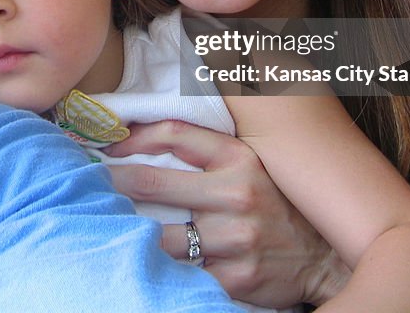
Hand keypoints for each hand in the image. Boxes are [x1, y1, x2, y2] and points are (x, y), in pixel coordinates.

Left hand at [105, 120, 350, 306]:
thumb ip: (204, 146)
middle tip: (86, 182)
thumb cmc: (275, 203)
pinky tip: (138, 261)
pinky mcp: (234, 278)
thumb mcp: (249, 163)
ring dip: (128, 230)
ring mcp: (235, 238)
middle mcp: (237, 194)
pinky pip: (181, 272)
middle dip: (112, 183)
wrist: (323, 257)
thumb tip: (142, 132)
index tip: (106, 145)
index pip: (173, 133)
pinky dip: (156, 267)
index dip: (131, 136)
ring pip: (159, 235)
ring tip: (105, 224)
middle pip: (153, 183)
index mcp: (240, 158)